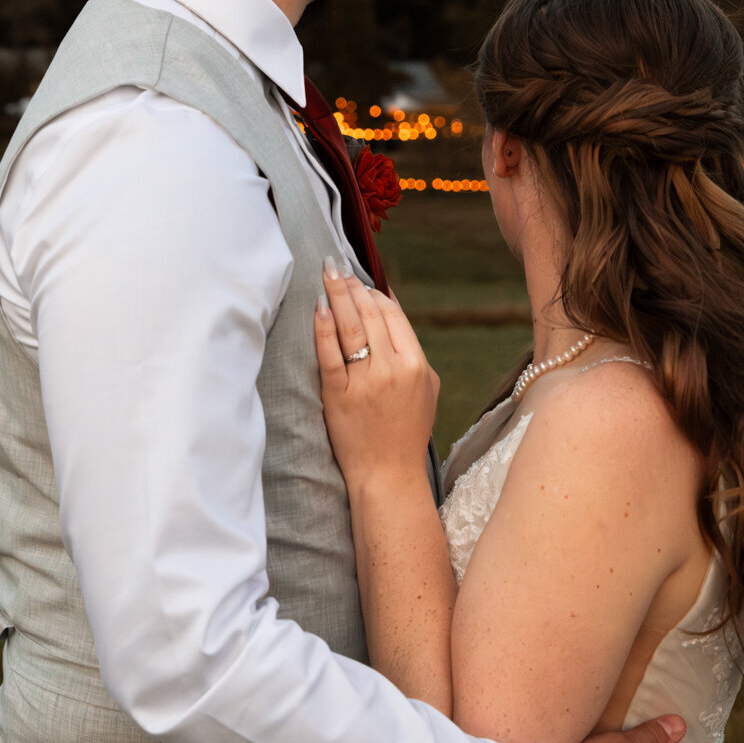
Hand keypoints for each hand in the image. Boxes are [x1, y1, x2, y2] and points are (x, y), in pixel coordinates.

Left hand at [314, 266, 439, 483]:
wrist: (388, 475)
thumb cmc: (406, 432)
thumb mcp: (426, 390)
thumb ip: (413, 352)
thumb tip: (392, 312)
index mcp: (417, 365)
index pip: (393, 315)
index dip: (374, 293)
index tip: (359, 281)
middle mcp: (393, 369)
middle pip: (371, 315)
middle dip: (352, 286)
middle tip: (336, 267)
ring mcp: (366, 382)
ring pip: (351, 327)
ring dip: (337, 295)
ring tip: (326, 275)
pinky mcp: (339, 395)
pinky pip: (329, 353)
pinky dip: (323, 327)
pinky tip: (317, 307)